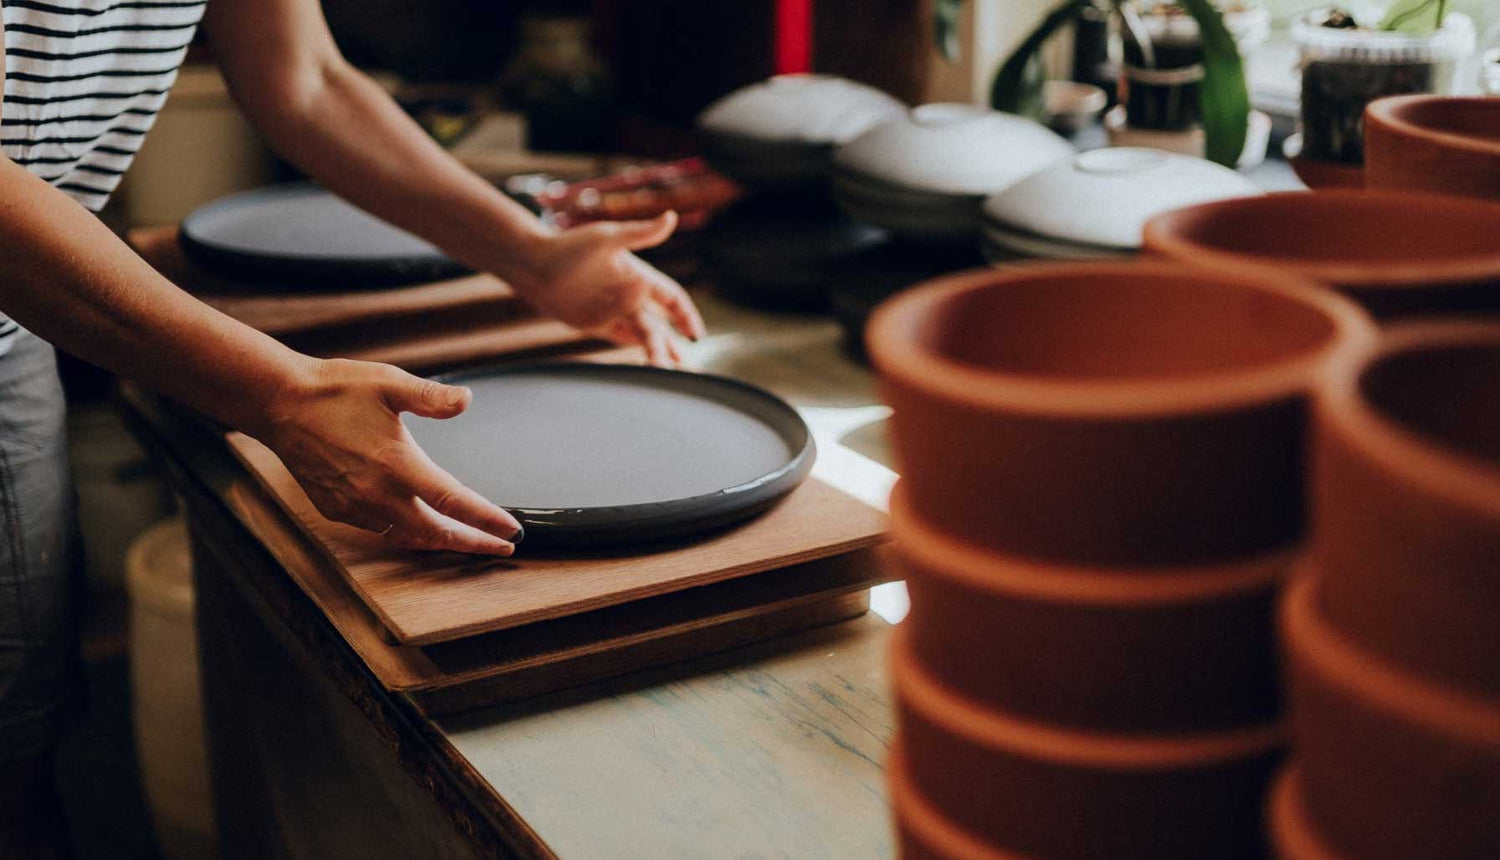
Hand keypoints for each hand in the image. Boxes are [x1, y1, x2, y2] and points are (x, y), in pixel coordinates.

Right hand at [258, 358, 521, 554]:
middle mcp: (378, 495)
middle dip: (472, 543)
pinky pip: (380, 530)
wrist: (278, 402)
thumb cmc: (336, 389)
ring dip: (440, 542)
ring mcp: (355, 506)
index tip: (512, 530)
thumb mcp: (390, 384)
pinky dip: (406, 533)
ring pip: (407, 537)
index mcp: (398, 466)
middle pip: (436, 533)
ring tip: (467, 542)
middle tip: (500, 545)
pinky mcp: (335, 508)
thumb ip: (432, 397)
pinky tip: (418, 526)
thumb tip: (466, 401)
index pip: (455, 503)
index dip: (486, 520)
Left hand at [522, 211, 705, 365]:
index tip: (696, 336)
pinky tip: (646, 366)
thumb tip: (670, 217)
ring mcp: (614, 311)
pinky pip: (621, 339)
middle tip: (680, 367)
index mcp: (638, 275)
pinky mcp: (597, 323)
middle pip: (659, 324)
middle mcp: (630, 295)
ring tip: (664, 371)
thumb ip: (640, 234)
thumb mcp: (607, 238)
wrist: (532, 265)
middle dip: (671, 345)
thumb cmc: (568, 246)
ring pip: (642, 336)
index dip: (685, 316)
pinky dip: (634, 353)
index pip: (671, 298)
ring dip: (655, 353)